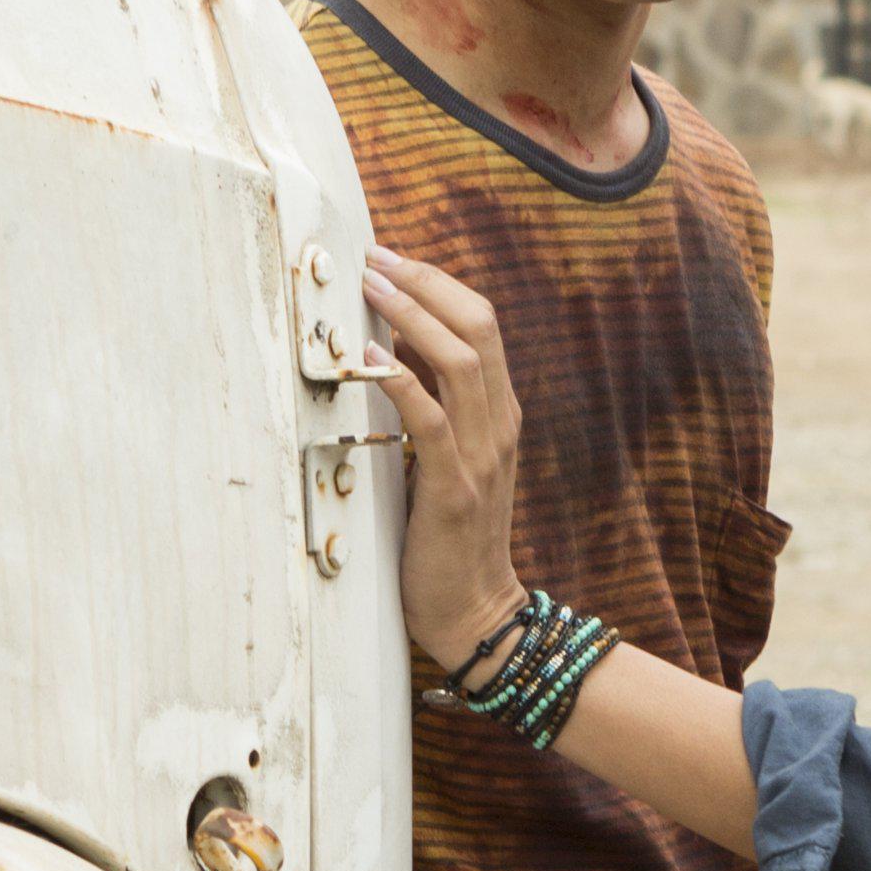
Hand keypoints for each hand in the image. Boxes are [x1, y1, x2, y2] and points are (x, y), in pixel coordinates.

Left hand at [361, 244, 526, 672]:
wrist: (476, 611)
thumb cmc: (450, 539)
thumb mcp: (450, 462)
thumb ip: (436, 413)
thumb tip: (391, 359)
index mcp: (501, 414)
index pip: (483, 325)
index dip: (439, 284)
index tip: (392, 260)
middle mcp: (500, 425)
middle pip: (478, 326)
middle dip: (424, 283)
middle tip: (375, 259)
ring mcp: (482, 455)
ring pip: (460, 360)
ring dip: (411, 316)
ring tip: (369, 290)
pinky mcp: (455, 489)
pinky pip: (432, 421)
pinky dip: (402, 382)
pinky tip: (372, 358)